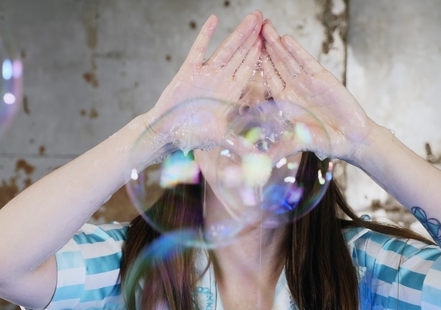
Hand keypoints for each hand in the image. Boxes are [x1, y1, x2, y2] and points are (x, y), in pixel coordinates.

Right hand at [139, 12, 263, 152]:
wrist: (166, 131)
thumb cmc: (191, 135)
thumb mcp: (220, 138)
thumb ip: (240, 144)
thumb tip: (260, 161)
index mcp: (230, 93)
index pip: (250, 70)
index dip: (261, 56)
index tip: (274, 41)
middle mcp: (220, 80)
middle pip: (241, 54)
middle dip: (254, 37)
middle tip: (266, 20)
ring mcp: (205, 73)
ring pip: (225, 48)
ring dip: (239, 33)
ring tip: (252, 17)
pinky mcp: (188, 70)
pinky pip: (198, 49)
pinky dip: (206, 35)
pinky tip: (214, 20)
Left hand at [259, 20, 378, 162]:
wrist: (351, 138)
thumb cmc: (325, 141)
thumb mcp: (297, 143)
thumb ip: (279, 147)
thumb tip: (258, 161)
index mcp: (283, 102)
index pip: (266, 80)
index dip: (256, 66)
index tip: (243, 53)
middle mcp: (293, 89)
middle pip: (275, 64)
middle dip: (263, 47)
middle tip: (251, 30)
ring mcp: (307, 81)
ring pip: (288, 59)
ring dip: (276, 44)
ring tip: (265, 28)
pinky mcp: (322, 77)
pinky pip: (305, 61)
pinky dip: (296, 51)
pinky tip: (286, 40)